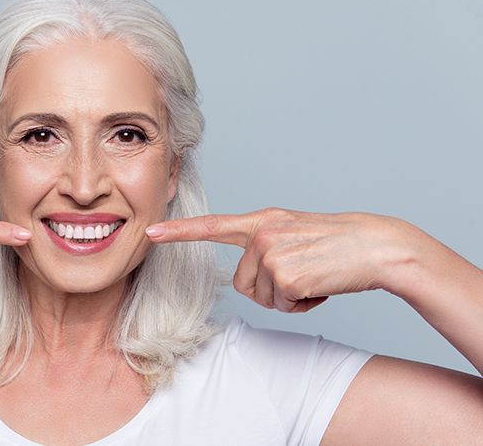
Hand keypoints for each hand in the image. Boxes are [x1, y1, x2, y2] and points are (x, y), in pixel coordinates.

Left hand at [145, 207, 418, 312]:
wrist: (376, 246)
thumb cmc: (339, 245)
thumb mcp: (296, 234)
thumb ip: (267, 245)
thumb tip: (248, 276)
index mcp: (264, 221)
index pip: (213, 226)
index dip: (180, 232)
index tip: (150, 233)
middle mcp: (262, 233)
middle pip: (241, 283)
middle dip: (269, 290)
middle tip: (302, 276)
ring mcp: (271, 253)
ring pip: (261, 297)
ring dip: (287, 298)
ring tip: (314, 277)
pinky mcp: (284, 274)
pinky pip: (282, 305)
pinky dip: (302, 304)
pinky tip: (320, 286)